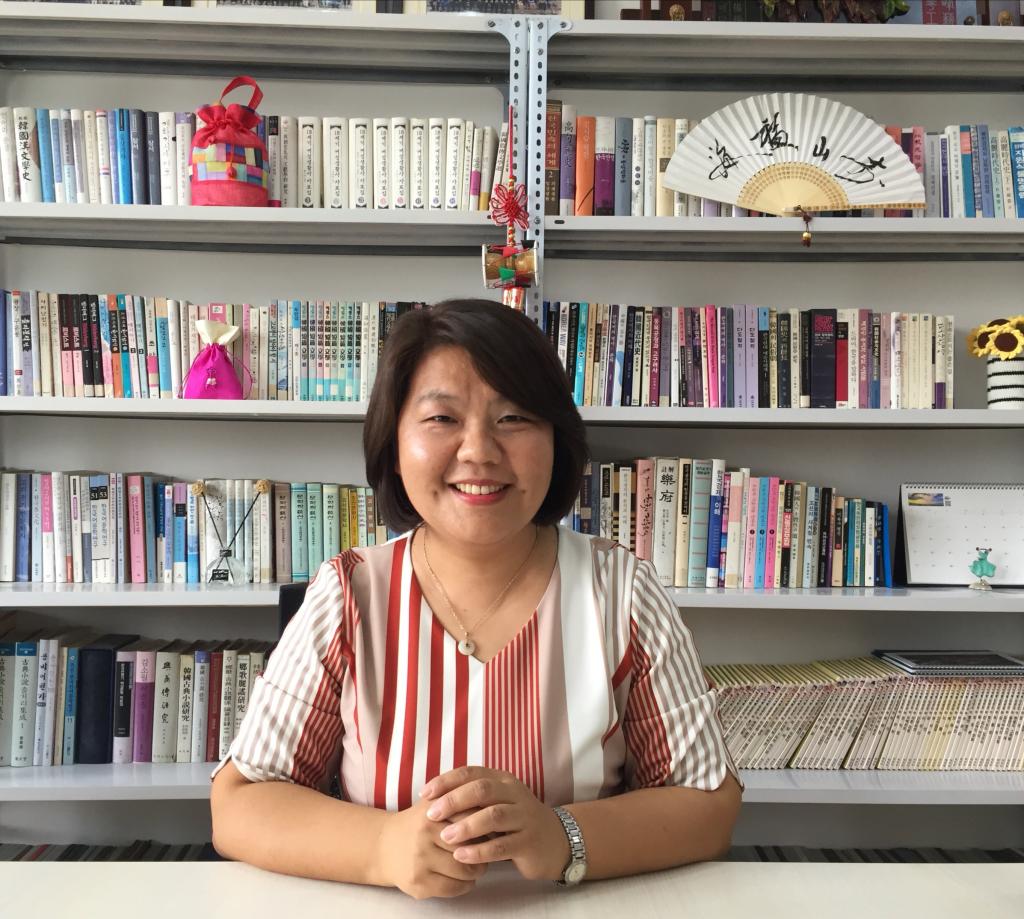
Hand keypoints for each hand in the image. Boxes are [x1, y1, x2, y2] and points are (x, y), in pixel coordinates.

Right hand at [375, 795, 487, 899]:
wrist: (384, 846)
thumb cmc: (419, 823)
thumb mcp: (435, 803)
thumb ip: (460, 798)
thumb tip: (494, 804)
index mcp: (431, 813)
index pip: (471, 820)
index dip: (485, 825)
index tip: (491, 827)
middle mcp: (424, 835)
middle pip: (471, 846)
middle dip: (484, 849)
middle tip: (486, 849)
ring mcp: (420, 861)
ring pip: (465, 870)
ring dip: (476, 870)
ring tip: (476, 864)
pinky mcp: (418, 883)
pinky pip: (454, 888)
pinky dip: (465, 885)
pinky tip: (463, 877)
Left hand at [421, 766, 570, 881]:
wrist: (555, 842)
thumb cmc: (515, 821)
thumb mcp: (497, 802)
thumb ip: (473, 797)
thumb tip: (433, 797)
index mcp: (503, 780)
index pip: (471, 773)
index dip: (446, 781)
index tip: (424, 793)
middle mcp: (515, 794)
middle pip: (482, 790)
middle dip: (453, 801)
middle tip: (431, 815)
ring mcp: (524, 817)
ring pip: (493, 816)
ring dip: (466, 826)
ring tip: (445, 837)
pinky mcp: (529, 842)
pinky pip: (502, 846)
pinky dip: (479, 851)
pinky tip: (461, 856)